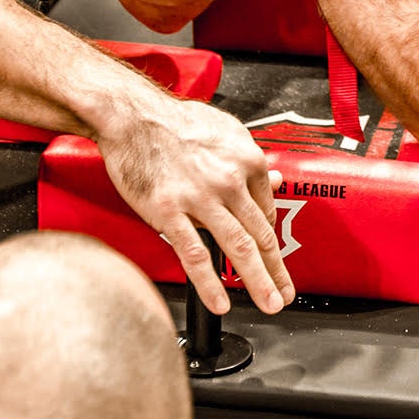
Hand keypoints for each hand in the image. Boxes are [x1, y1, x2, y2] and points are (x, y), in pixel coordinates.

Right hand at [98, 93, 294, 314]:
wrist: (131, 116)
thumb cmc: (174, 122)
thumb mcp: (225, 132)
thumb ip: (250, 160)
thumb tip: (274, 180)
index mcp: (246, 160)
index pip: (266, 209)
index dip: (269, 237)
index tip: (271, 256)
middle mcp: (229, 180)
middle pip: (261, 234)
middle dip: (277, 270)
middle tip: (286, 294)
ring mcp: (200, 198)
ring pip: (238, 248)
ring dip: (258, 282)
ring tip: (269, 303)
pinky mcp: (169, 211)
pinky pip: (195, 254)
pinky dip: (210, 283)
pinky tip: (221, 303)